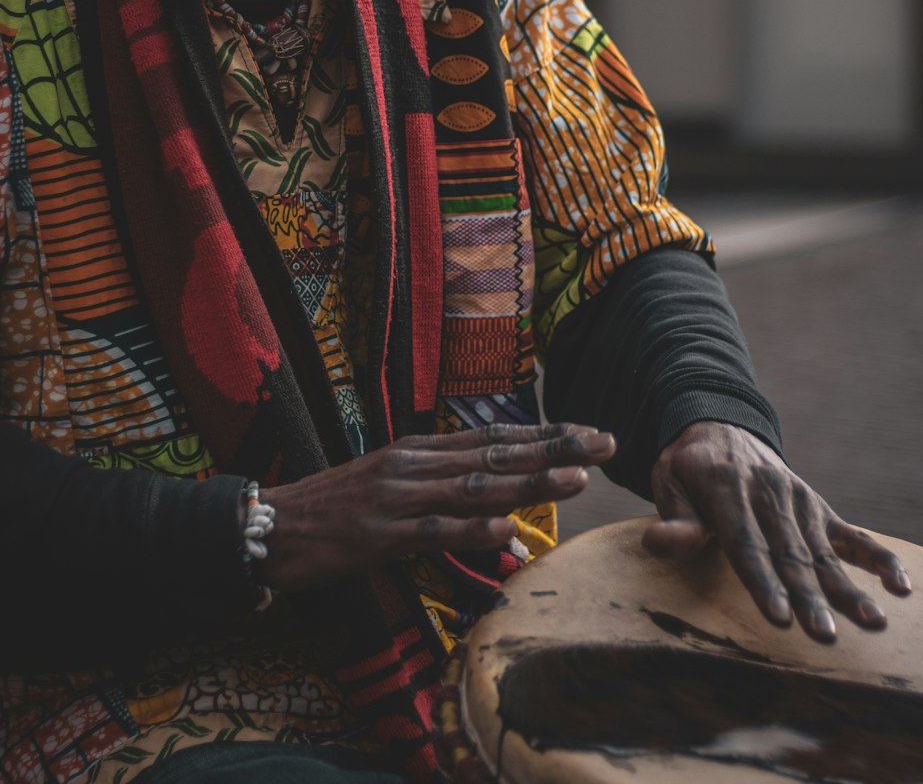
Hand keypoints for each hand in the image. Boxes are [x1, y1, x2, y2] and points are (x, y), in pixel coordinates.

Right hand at [261, 422, 615, 591]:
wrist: (270, 526)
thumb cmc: (336, 510)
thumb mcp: (393, 488)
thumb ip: (442, 490)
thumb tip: (498, 505)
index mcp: (422, 452)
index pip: (496, 440)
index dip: (547, 436)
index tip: (592, 433)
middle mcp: (416, 466)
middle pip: (497, 457)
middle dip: (556, 450)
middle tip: (606, 444)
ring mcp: (398, 498)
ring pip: (475, 489)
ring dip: (529, 484)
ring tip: (575, 478)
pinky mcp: (377, 535)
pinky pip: (432, 533)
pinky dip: (472, 532)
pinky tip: (507, 532)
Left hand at [644, 421, 910, 642]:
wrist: (720, 425)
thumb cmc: (688, 468)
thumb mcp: (667, 481)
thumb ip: (673, 517)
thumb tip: (659, 543)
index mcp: (727, 487)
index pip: (746, 542)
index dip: (761, 580)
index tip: (777, 616)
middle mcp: (769, 492)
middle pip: (789, 554)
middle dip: (807, 597)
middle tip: (823, 635)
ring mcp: (799, 499)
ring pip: (823, 552)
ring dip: (848, 589)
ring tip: (872, 623)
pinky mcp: (819, 507)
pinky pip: (852, 535)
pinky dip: (878, 559)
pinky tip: (902, 586)